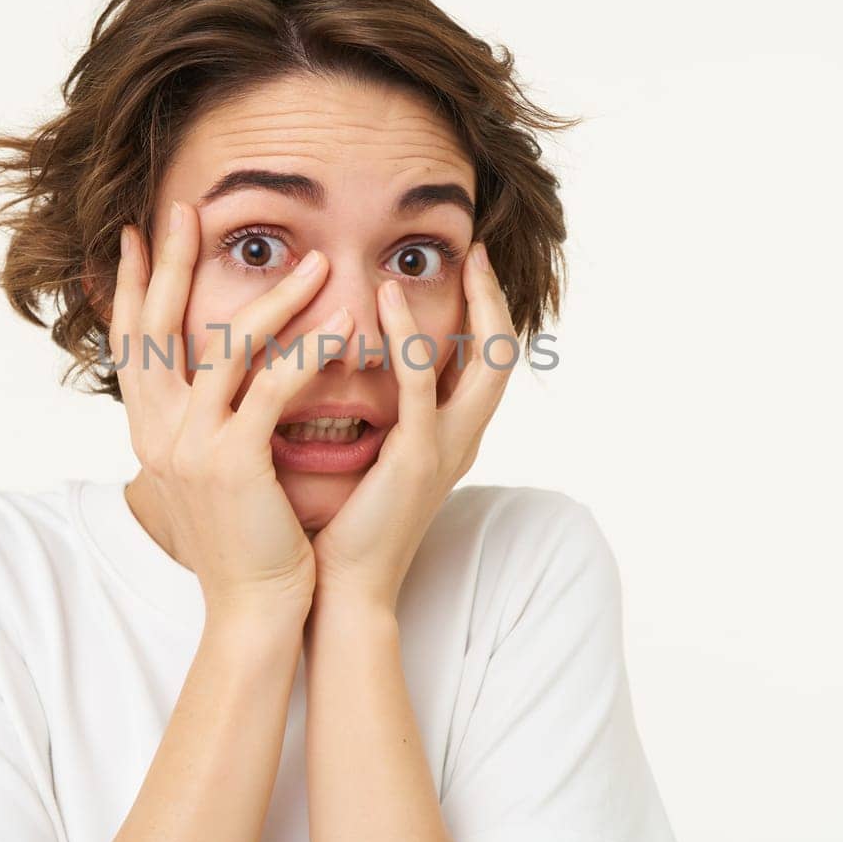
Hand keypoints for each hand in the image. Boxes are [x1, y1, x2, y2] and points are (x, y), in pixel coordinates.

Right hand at [110, 199, 349, 619]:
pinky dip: (308, 351)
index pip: (133, 339)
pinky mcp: (234, 461)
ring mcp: (191, 445)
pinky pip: (272, 388)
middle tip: (185, 208)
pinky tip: (341, 325)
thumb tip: (211, 378)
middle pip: (158, 325)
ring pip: (226, 346)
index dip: (135, 284)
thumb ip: (204, 420)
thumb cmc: (245, 538)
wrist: (252, 606)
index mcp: (150, 429)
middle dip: (172, 262)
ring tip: (315, 262)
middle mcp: (159, 431)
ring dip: (274, 296)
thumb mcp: (209, 469)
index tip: (140, 234)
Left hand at [309, 241, 516, 611]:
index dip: (485, 312)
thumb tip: (349, 370)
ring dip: (476, 306)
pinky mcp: (416, 459)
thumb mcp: (369, 457)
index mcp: (451, 438)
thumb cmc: (341, 526)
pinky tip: (389, 298)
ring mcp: (446, 449)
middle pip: (504, 355)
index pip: (485, 363)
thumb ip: (377, 415)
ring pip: (486, 363)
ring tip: (459, 259)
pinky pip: (420, 385)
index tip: (471, 265)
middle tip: (480, 251)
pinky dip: (409, 337)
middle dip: (497, 299)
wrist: (338, 590)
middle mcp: (461, 440)